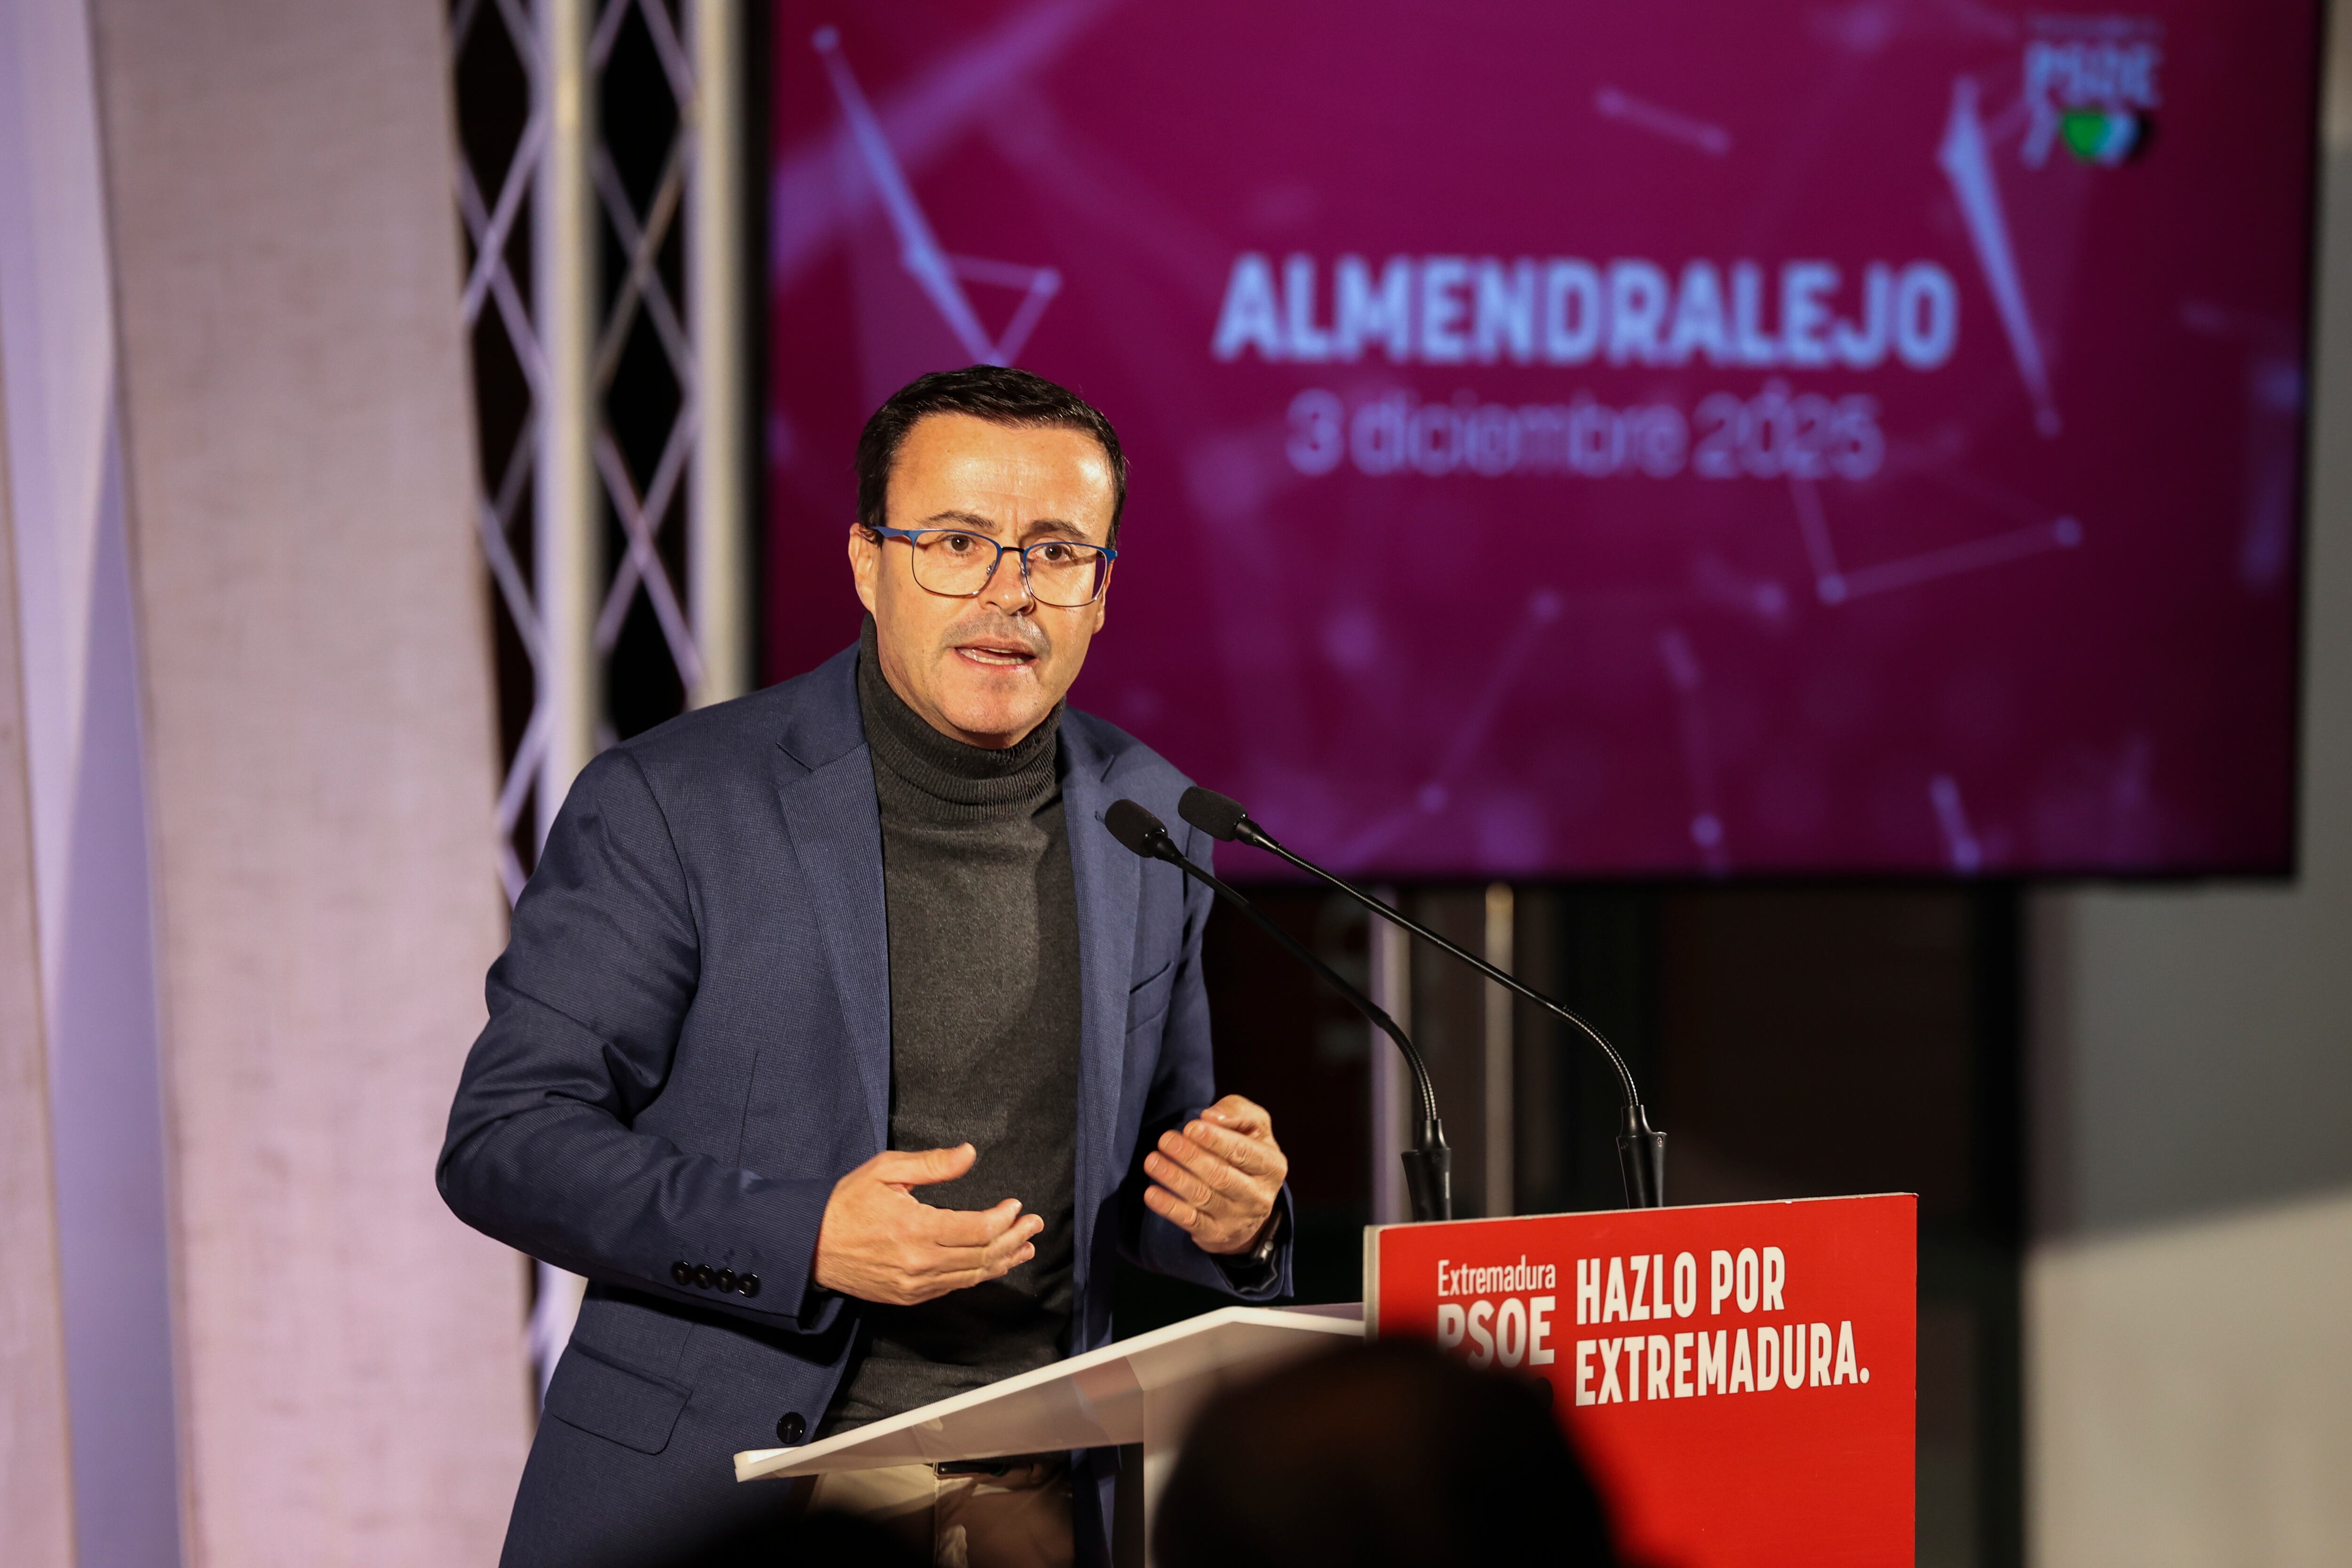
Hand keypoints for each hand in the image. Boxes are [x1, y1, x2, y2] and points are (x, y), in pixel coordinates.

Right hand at [812, 1144, 1043, 1305]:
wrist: (810, 1246)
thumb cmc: (847, 1203)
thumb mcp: (886, 1170)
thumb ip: (932, 1164)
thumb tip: (970, 1154)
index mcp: (916, 1228)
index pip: (977, 1230)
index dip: (1004, 1219)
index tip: (1016, 1205)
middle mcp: (919, 1263)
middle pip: (982, 1256)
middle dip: (1014, 1239)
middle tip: (1035, 1225)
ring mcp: (914, 1285)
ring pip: (971, 1276)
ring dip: (1003, 1261)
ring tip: (1026, 1247)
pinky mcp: (908, 1296)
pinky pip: (953, 1287)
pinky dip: (978, 1275)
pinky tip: (993, 1264)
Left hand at [1141, 1095, 1286, 1255]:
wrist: (1251, 1207)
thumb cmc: (1247, 1153)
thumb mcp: (1254, 1127)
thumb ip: (1236, 1112)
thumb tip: (1210, 1117)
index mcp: (1272, 1165)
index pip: (1244, 1152)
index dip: (1217, 1140)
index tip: (1191, 1128)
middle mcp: (1259, 1195)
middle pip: (1222, 1176)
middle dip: (1191, 1157)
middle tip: (1166, 1140)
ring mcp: (1237, 1218)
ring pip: (1203, 1197)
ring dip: (1174, 1178)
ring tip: (1152, 1161)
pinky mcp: (1216, 1235)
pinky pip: (1190, 1221)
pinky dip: (1169, 1208)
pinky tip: (1151, 1193)